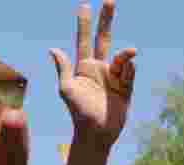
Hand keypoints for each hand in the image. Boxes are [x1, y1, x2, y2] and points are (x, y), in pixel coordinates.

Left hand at [50, 0, 136, 149]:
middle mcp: (100, 68)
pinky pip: (130, 72)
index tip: (84, 6)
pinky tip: (125, 81)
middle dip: (106, 20)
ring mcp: (114, 77)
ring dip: (125, 56)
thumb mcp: (66, 89)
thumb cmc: (78, 112)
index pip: (84, 40)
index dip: (84, 24)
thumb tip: (53, 49)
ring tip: (125, 62)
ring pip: (123, 57)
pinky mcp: (126, 87)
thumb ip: (63, 68)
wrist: (96, 132)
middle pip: (104, 39)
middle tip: (109, 0)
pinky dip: (129, 71)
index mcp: (84, 67)